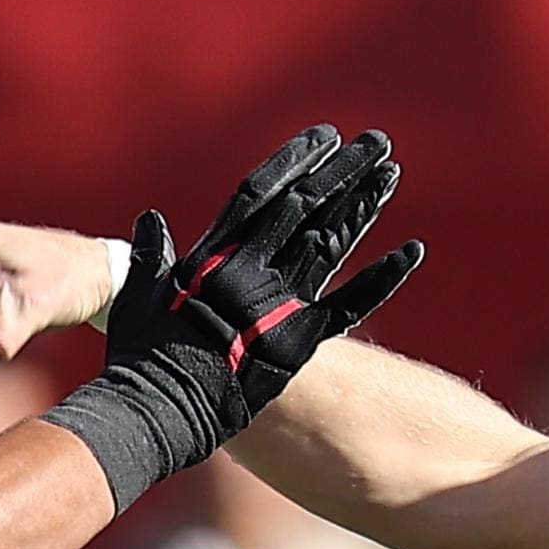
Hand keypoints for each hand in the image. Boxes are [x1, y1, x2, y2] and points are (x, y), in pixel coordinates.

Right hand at [38, 125, 423, 509]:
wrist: (158, 411)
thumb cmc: (139, 360)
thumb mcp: (136, 297)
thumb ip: (150, 255)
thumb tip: (151, 219)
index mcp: (213, 255)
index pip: (261, 192)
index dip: (295, 160)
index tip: (325, 136)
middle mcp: (251, 270)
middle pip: (306, 206)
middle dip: (343, 171)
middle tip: (376, 142)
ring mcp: (277, 304)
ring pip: (332, 242)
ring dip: (364, 205)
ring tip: (392, 173)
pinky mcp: (298, 342)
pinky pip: (351, 305)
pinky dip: (382, 278)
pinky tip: (412, 251)